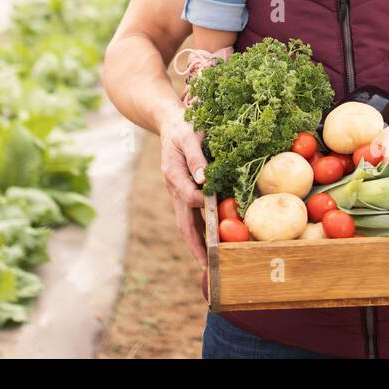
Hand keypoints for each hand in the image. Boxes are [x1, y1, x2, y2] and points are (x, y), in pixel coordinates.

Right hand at [159, 110, 208, 267]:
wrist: (169, 122)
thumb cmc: (182, 126)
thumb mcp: (189, 136)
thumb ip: (195, 158)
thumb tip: (204, 180)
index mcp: (174, 175)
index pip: (190, 198)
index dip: (205, 205)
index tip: (220, 210)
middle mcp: (175, 188)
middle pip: (183, 223)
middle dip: (194, 246)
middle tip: (207, 266)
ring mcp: (178, 192)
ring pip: (186, 223)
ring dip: (197, 244)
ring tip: (209, 263)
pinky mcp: (184, 192)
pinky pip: (191, 215)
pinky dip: (199, 230)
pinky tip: (211, 240)